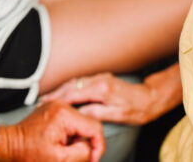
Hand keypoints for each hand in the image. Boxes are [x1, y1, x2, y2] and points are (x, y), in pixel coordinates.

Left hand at [0, 101, 104, 161]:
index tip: (92, 159)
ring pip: (80, 124)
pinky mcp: (52, 110)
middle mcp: (61, 106)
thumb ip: (82, 152)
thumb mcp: (60, 159)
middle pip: (88, 125)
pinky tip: (60, 144)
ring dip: (77, 140)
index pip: (95, 127)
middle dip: (86, 144)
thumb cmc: (28, 152)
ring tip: (66, 151)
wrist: (9, 146)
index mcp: (65, 115)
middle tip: (79, 158)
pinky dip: (69, 135)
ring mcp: (56, 106)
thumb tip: (91, 148)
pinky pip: (70, 122)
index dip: (98, 146)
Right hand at [42, 73, 160, 126]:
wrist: (151, 97)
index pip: (73, 93)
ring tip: (49, 98)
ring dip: (61, 89)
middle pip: (71, 85)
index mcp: (101, 89)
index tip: (45, 104)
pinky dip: (70, 87)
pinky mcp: (102, 78)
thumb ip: (96, 113)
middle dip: (55, 93)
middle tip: (41, 101)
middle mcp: (99, 79)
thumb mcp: (117, 115)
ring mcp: (100, 77)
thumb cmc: (137, 109)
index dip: (58, 99)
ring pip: (75, 81)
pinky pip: (81, 81)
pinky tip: (64, 93)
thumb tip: (78, 113)